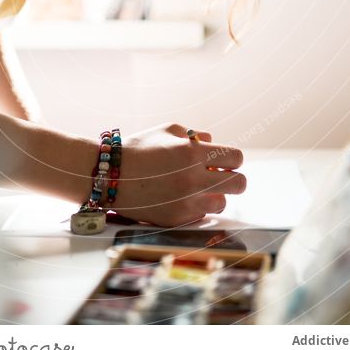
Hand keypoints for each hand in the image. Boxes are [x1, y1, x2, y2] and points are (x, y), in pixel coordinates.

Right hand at [109, 122, 245, 225]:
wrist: (110, 176)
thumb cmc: (139, 148)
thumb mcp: (168, 131)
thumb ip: (196, 135)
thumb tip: (213, 142)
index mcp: (194, 153)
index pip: (236, 158)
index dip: (232, 158)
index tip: (224, 160)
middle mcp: (194, 179)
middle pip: (238, 184)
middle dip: (232, 178)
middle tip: (220, 176)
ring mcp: (187, 202)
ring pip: (222, 202)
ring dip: (214, 195)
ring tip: (198, 189)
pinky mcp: (178, 219)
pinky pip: (202, 215)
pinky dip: (197, 207)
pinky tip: (181, 198)